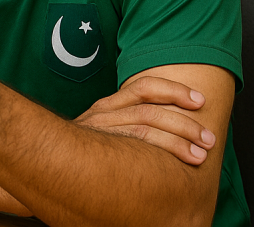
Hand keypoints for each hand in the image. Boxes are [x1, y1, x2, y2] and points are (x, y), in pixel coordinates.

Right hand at [75, 75, 214, 164]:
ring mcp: (97, 131)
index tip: (200, 101)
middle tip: (208, 139)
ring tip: (199, 155)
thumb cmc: (81, 154)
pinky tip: (176, 166)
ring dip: (178, 141)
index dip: (174, 90)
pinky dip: (160, 152)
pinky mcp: (96, 149)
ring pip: (145, 127)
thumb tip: (170, 127)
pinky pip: (134, 146)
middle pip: (150, 110)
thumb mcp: (101, 132)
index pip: (143, 87)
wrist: (44, 162)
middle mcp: (101, 114)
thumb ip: (126, 124)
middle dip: (185, 123)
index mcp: (107, 106)